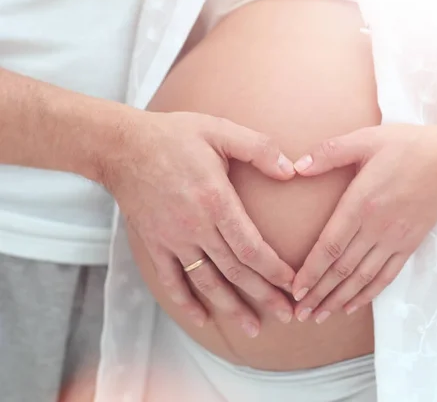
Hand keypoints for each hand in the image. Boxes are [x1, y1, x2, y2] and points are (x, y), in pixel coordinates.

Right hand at [103, 111, 296, 336]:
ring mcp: (173, 240)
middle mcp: (196, 228)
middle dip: (264, 295)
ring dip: (231, 307)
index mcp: (216, 202)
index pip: (252, 248)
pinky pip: (171, 280)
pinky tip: (201, 319)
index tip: (294, 285)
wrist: (122, 146)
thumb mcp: (220, 130)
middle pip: (236, 272)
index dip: (275, 271)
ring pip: (207, 283)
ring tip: (252, 327)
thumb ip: (259, 149)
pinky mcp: (154, 244)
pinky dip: (186, 302)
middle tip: (287, 314)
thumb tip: (291, 171)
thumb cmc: (173, 136)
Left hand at [290, 124, 436, 323]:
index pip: (329, 246)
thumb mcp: (364, 139)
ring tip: (320, 315)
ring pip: (362, 277)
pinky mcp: (410, 243)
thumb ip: (329, 153)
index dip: (310, 271)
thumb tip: (297, 166)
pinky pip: (387, 275)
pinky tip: (353, 305)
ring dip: (339, 299)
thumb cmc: (405, 146)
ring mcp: (394, 239)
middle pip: (342, 268)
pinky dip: (369, 293)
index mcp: (360, 203)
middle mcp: (376, 227)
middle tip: (300, 313)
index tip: (294, 290)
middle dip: (318, 293)